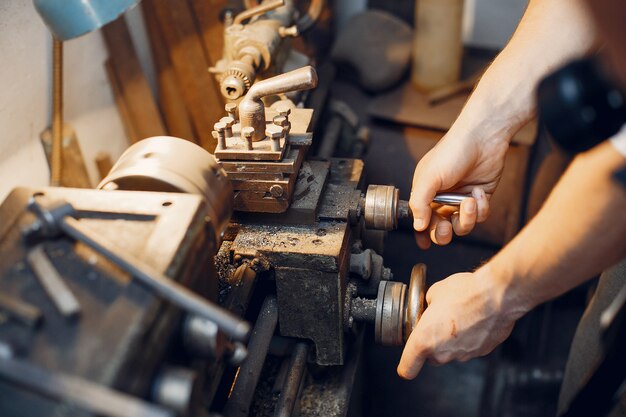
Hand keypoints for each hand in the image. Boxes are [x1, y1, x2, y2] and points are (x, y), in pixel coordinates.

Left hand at [397, 267, 518, 378]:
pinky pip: (470, 348)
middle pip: (431, 358)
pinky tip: (474, 320)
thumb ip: (427, 305)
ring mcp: (464, 354)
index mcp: (425, 340)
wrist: (498, 296)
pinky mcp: (482, 351)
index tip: (408, 360)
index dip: (406, 365)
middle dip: (431, 345)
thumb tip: (431, 304)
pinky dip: (470, 337)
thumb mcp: (434, 292)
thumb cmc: (465, 292)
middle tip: (436, 325)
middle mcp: (443, 352)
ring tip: (458, 317)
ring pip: (451, 353)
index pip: (407, 368)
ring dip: (452, 340)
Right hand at [410, 131, 508, 247]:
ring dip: (466, 217)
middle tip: (444, 227)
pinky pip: (480, 217)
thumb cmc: (452, 153)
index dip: (422, 233)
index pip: (420, 220)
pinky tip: (479, 192)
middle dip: (442, 232)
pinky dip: (481, 208)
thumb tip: (417, 226)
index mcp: (426, 193)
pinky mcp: (480, 199)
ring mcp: (462, 200)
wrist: (483, 139)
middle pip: (440, 229)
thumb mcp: (429, 178)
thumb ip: (419, 203)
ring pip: (462, 226)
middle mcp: (443, 199)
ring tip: (469, 201)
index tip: (423, 244)